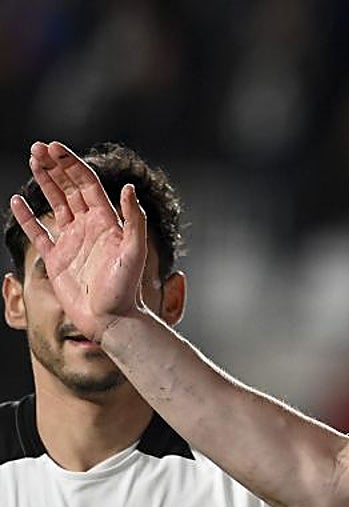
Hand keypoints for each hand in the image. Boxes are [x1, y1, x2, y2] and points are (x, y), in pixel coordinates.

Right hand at [9, 141, 148, 340]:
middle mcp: (90, 228)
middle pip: (69, 188)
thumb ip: (134, 220)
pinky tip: (18, 201)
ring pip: (55, 204)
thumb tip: (129, 188)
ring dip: (44, 182)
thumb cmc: (126, 289)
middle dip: (55, 167)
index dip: (71, 165)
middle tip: (38, 147)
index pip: (87, 184)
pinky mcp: (56, 260)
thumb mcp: (135, 252)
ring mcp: (72, 242)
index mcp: (107, 222)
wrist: (112, 320)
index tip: (54, 147)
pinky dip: (28, 217)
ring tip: (32, 160)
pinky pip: (39, 233)